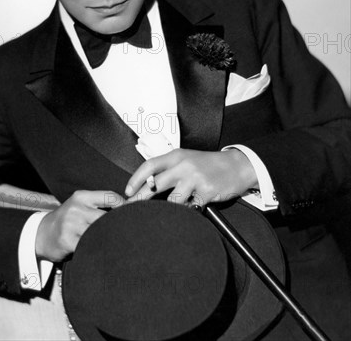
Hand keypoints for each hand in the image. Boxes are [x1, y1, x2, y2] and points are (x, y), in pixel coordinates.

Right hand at [35, 190, 124, 261]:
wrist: (41, 234)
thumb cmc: (68, 219)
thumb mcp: (80, 205)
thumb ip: (99, 205)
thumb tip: (128, 208)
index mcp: (82, 196)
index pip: (110, 197)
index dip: (125, 206)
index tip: (134, 213)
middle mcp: (77, 208)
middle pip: (107, 216)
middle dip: (118, 224)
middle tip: (130, 231)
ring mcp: (71, 225)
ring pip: (100, 232)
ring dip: (109, 239)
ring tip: (117, 243)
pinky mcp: (68, 241)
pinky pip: (89, 246)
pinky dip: (98, 249)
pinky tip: (102, 252)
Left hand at [124, 148, 257, 205]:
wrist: (237, 166)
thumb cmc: (209, 164)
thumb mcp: (187, 159)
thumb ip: (169, 168)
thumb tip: (148, 184)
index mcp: (177, 156)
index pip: (149, 165)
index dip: (136, 179)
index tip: (128, 191)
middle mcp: (184, 165)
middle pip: (156, 184)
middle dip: (141, 198)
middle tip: (133, 207)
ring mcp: (195, 179)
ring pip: (173, 200)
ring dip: (171, 207)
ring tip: (176, 207)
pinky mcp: (206, 192)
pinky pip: (191, 208)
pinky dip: (190, 210)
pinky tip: (195, 206)